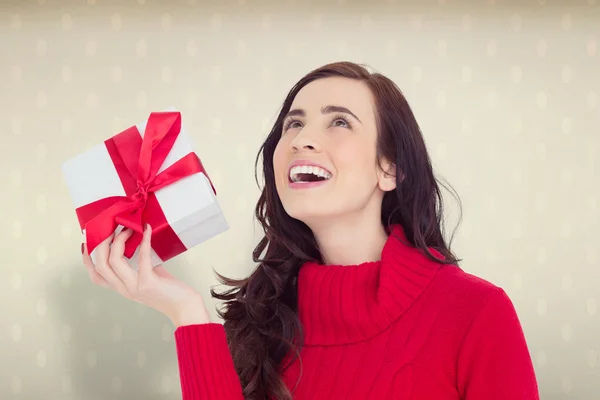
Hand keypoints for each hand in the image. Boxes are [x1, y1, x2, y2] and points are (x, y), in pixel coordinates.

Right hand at [82, 224, 211, 326]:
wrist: (185, 307)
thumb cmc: (170, 291)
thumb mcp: (149, 276)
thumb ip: (140, 264)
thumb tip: (139, 241)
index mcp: (122, 288)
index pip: (96, 276)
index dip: (87, 259)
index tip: (86, 243)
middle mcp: (124, 289)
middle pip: (100, 266)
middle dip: (100, 244)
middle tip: (109, 228)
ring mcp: (135, 287)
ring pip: (114, 261)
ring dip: (119, 240)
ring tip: (127, 228)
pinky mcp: (148, 282)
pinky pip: (141, 257)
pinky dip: (143, 241)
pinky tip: (146, 230)